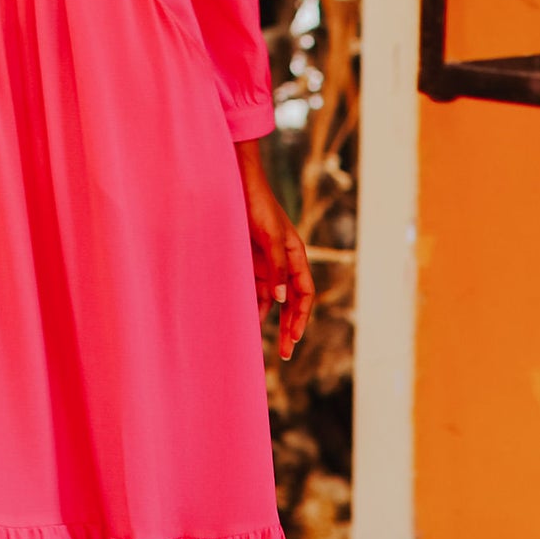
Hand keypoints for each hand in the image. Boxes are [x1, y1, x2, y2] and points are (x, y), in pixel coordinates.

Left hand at [234, 139, 313, 361]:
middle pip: (291, 301)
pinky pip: (253, 288)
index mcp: (296, 255)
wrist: (234, 184)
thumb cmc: (258, 205)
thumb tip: (282, 300)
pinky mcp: (248, 262)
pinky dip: (252, 304)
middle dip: (290, 326)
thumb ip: (277, 268)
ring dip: (269, 318)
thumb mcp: (271, 237)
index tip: (294, 337)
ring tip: (262, 342)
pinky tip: (246, 318)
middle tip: (286, 353)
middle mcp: (283, 262)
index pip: (305, 293)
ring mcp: (265, 263)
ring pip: (271, 298)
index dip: (302, 316)